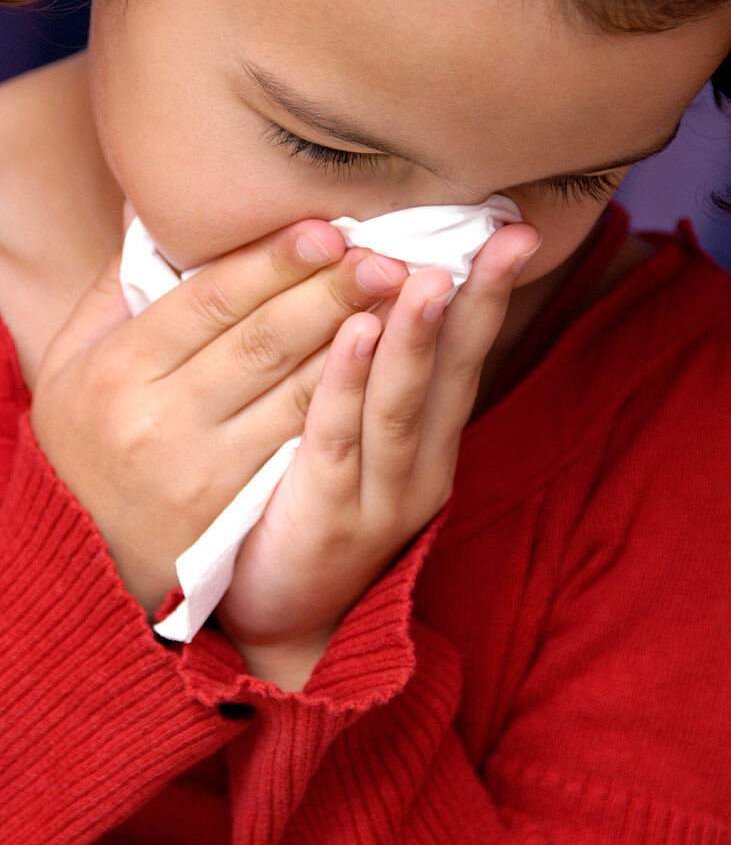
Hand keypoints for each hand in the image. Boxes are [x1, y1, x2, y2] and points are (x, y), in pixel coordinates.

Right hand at [30, 218, 407, 614]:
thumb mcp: (73, 358)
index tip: (328, 229)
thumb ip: (117, 285)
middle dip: (330, 293)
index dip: (273, 261)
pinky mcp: (239, 507)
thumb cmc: (87, 436)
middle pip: (262, 342)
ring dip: (356, 343)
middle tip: (385, 256)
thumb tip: (156, 205)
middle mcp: (162, 418)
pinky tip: (385, 369)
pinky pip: (304, 445)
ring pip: (295, 393)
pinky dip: (347, 402)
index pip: (210, 300)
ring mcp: (205, 468)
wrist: (82, 552)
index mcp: (120, 368)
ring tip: (403, 301)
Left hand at [215, 223, 540, 689]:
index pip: (466, 356)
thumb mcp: (359, 438)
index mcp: (429, 441)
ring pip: (402, 403)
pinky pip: (338, 438)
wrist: (286, 615)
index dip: (488, 295)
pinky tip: (353, 332)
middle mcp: (420, 465)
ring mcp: (380, 495)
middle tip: (505, 239)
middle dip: (478, 303)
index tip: (513, 232)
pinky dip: (348, 383)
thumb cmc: (313, 502)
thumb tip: (374, 287)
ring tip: (430, 276)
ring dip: (417, 338)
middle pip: (454, 373)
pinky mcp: (328, 514)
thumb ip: (374, 375)